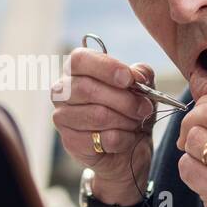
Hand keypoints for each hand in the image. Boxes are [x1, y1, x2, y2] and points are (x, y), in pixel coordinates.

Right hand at [51, 47, 156, 202]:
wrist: (129, 146)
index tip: (129, 79)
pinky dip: (123, 139)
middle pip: (87, 89)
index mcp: (76, 70)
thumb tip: (137, 76)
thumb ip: (141, 73)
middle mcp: (62, 92)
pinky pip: (101, 139)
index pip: (79, 60)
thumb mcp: (142, 86)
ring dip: (125, 120)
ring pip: (97, 115)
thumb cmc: (129, 108)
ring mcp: (62, 117)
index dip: (105, 68)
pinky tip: (127, 139)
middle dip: (124, 100)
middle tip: (145, 108)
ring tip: (136, 122)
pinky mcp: (70, 142)